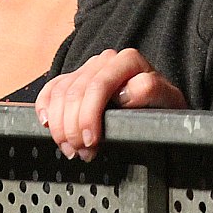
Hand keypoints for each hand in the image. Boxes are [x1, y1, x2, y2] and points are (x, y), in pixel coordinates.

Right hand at [35, 48, 186, 159]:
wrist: (159, 106)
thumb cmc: (162, 106)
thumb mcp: (167, 100)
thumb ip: (151, 90)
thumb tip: (128, 90)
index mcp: (128, 60)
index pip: (97, 86)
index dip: (89, 116)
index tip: (92, 142)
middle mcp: (106, 60)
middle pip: (76, 92)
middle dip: (73, 127)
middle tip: (80, 152)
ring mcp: (88, 68)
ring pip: (60, 93)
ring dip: (59, 125)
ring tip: (70, 148)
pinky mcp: (75, 78)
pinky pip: (52, 88)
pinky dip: (45, 107)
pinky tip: (48, 123)